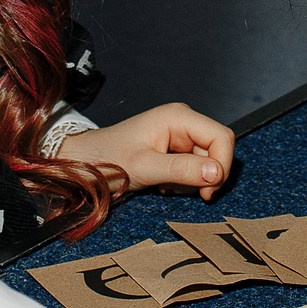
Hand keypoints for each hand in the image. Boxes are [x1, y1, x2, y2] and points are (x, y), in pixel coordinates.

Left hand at [54, 102, 233, 201]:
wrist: (84, 161)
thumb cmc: (108, 158)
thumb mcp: (145, 167)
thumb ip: (182, 169)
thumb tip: (217, 173)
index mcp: (179, 117)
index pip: (222, 137)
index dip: (222, 164)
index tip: (207, 190)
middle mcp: (183, 122)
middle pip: (217, 150)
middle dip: (205, 175)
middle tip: (180, 190)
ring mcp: (179, 136)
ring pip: (207, 162)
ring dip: (192, 181)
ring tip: (165, 186)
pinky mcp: (173, 150)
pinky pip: (194, 168)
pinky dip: (184, 181)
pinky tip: (164, 184)